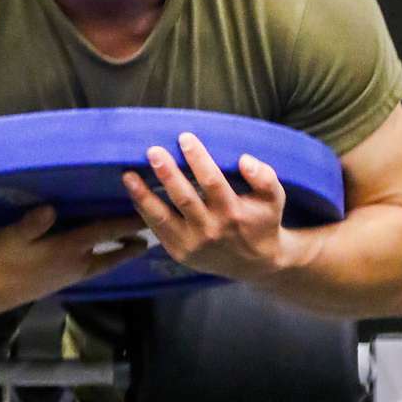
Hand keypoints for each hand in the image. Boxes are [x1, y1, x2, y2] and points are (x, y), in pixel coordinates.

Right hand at [0, 205, 147, 313]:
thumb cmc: (1, 259)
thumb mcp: (12, 237)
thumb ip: (32, 224)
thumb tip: (50, 209)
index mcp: (67, 249)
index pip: (103, 233)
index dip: (125, 224)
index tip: (144, 216)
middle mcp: (75, 264)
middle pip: (111, 256)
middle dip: (130, 247)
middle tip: (147, 240)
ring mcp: (69, 276)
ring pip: (101, 265)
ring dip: (118, 256)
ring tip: (130, 248)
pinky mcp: (61, 282)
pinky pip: (91, 270)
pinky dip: (102, 261)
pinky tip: (98, 256)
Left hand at [122, 132, 301, 283]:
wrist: (255, 264)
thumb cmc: (262, 222)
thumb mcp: (273, 200)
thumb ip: (265, 178)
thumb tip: (244, 160)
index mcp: (233, 212)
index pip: (212, 181)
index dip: (198, 159)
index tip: (185, 137)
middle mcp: (211, 229)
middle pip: (184, 198)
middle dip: (167, 173)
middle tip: (152, 151)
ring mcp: (192, 244)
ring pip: (163, 218)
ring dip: (144, 196)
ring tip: (128, 176)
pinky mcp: (180, 253)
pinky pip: (158, 230)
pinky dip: (144, 211)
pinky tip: (134, 193)